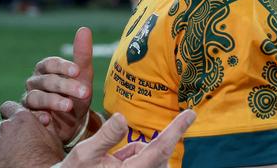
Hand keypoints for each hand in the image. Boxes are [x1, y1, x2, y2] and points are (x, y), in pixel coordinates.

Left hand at [0, 101, 63, 167]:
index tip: (16, 125)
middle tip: (18, 148)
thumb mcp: (53, 139)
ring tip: (14, 160)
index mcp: (22, 119)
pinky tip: (7, 166)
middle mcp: (6, 126)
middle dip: (8, 135)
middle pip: (2, 127)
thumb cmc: (49, 161)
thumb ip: (45, 124)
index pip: (9, 107)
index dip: (12, 115)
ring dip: (1, 148)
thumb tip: (43, 117)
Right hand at [24, 27, 93, 142]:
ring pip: (36, 96)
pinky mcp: (28, 116)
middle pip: (46, 81)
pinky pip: (29, 115)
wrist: (72, 125)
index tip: (77, 71)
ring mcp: (30, 99)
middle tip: (84, 92)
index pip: (50, 63)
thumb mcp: (82, 77)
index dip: (63, 66)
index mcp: (46, 69)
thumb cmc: (76, 96)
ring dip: (52, 101)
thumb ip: (82, 55)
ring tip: (68, 106)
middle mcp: (35, 82)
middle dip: (65, 86)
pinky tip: (47, 120)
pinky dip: (38, 116)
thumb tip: (85, 29)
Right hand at [61, 109, 195, 167]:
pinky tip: (115, 163)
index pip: (160, 148)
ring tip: (111, 161)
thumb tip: (123, 117)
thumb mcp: (86, 153)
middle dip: (145, 145)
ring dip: (137, 153)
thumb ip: (107, 135)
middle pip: (156, 154)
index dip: (176, 129)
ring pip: (149, 157)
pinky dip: (133, 157)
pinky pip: (142, 162)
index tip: (191, 114)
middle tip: (121, 151)